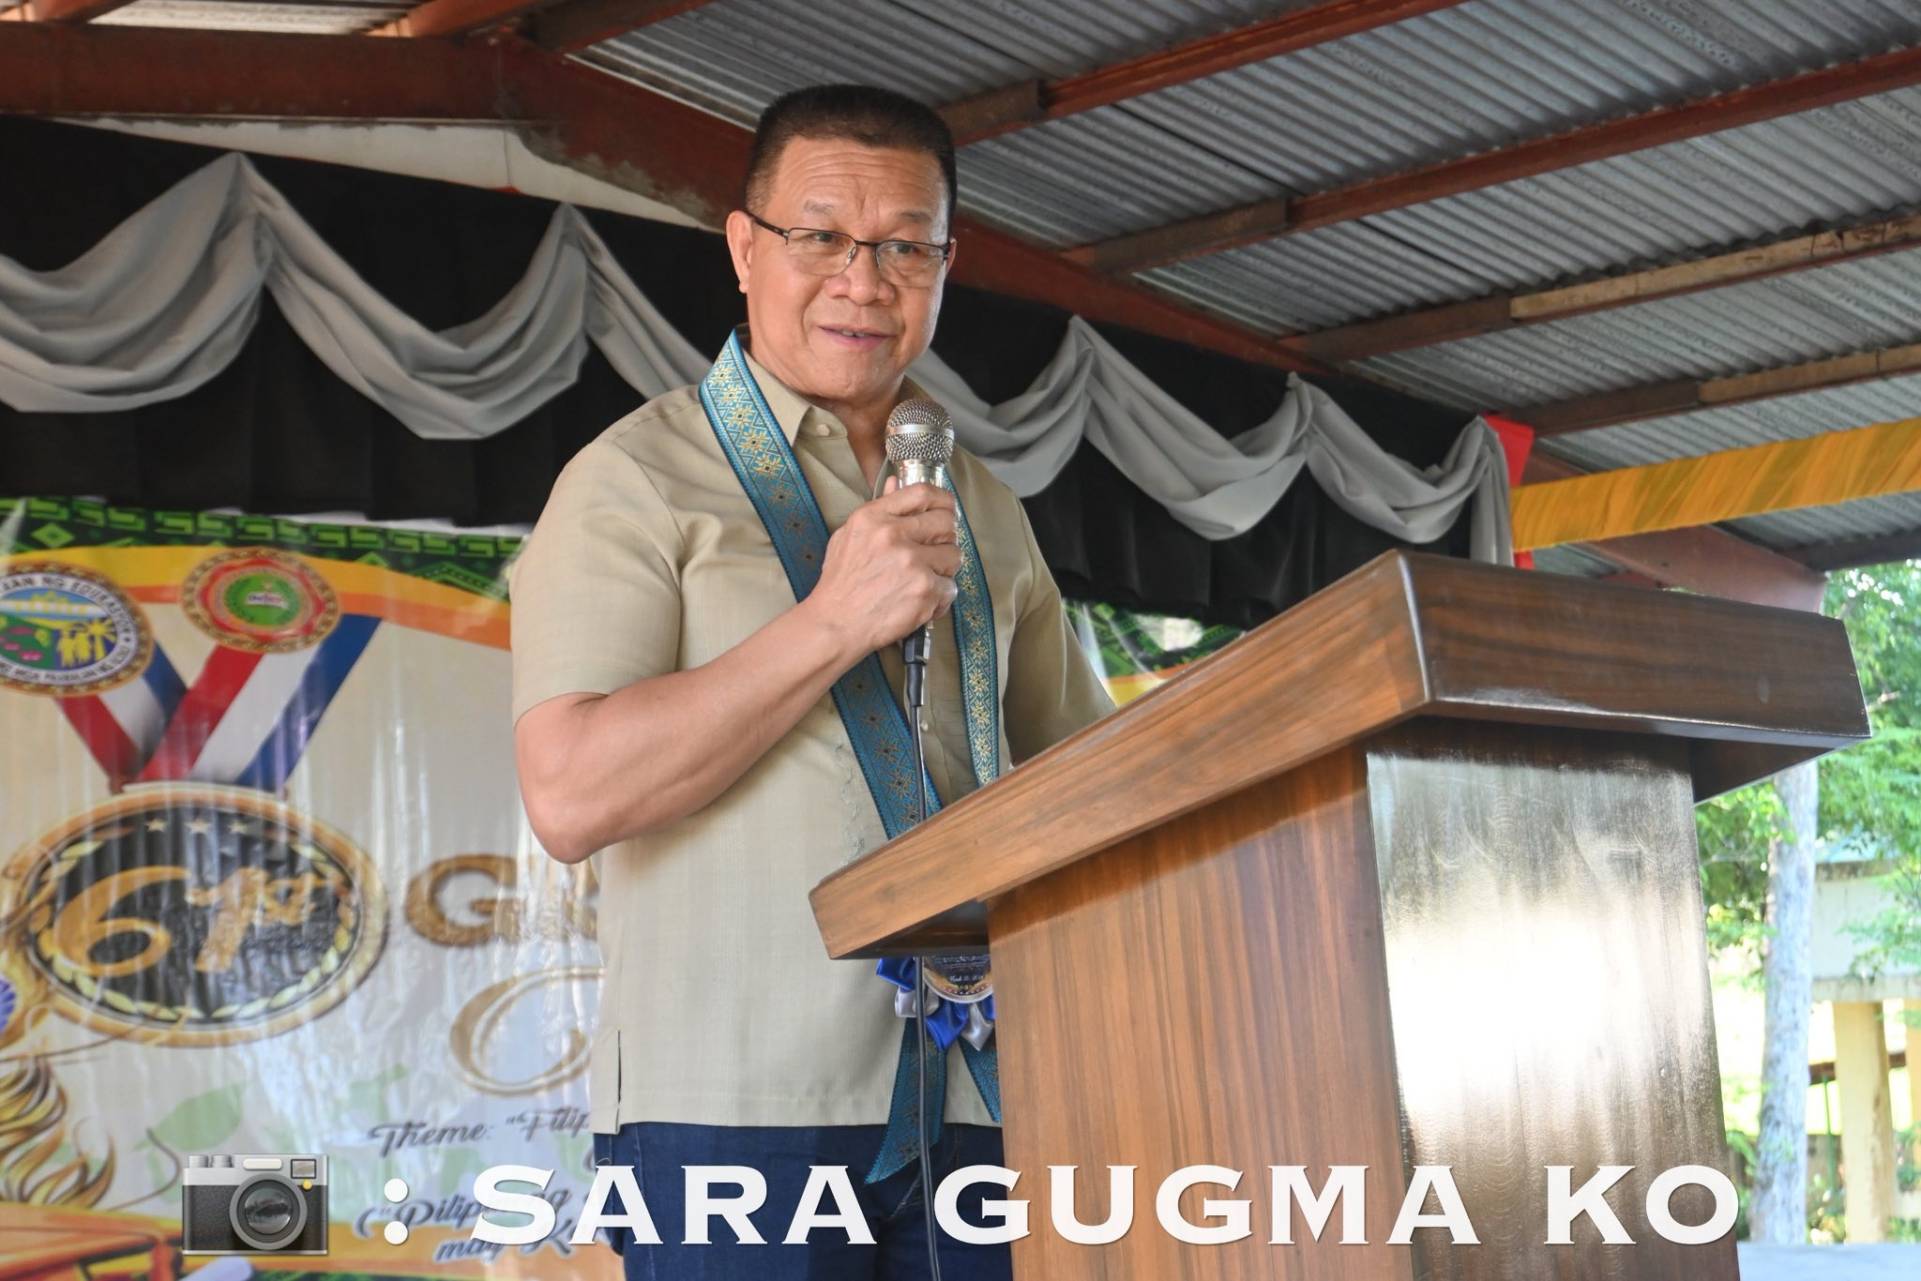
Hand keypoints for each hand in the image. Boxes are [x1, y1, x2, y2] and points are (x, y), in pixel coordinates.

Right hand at [804, 480, 960, 657]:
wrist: (836, 624)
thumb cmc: (841, 584)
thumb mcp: (848, 536)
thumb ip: (878, 509)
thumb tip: (897, 483)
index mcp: (874, 518)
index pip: (922, 493)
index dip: (942, 500)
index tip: (946, 508)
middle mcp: (893, 536)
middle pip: (946, 523)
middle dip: (946, 537)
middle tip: (936, 550)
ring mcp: (912, 563)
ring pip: (954, 556)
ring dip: (944, 569)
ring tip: (924, 579)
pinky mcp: (924, 590)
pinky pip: (951, 587)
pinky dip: (940, 596)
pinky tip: (921, 600)